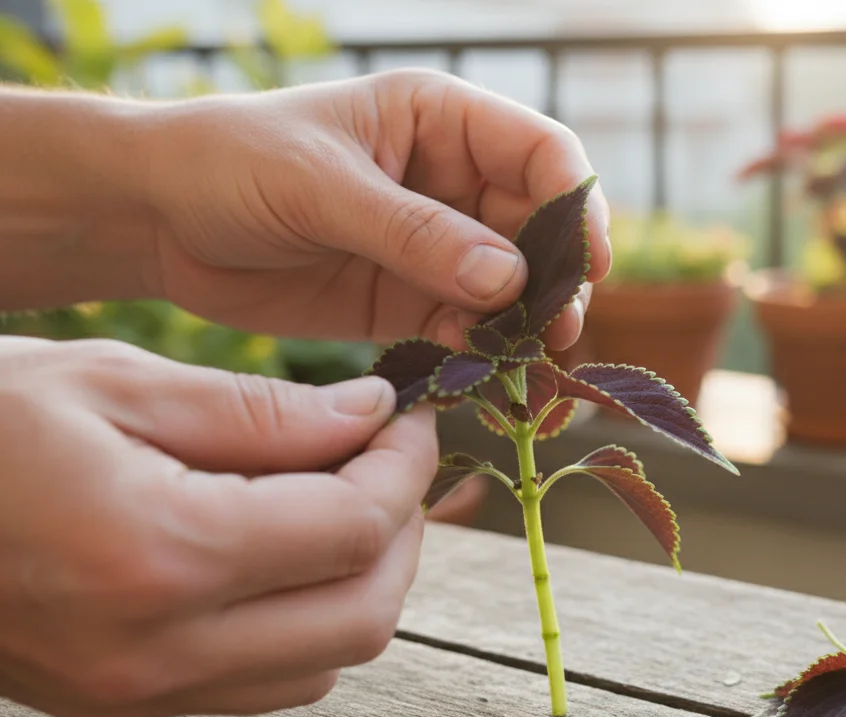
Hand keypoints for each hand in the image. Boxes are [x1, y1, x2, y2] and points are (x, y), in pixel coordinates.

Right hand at [0, 337, 435, 716]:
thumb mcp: (112, 383)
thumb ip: (259, 411)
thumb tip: (370, 419)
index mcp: (158, 554)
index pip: (351, 528)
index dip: (405, 469)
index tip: (411, 417)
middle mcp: (157, 647)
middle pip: (363, 613)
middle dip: (403, 531)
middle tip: (388, 459)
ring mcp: (137, 691)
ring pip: (327, 660)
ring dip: (363, 579)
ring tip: (341, 496)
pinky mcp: (120, 704)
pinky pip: (268, 682)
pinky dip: (308, 620)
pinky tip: (282, 550)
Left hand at [135, 69, 609, 349]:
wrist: (158, 218)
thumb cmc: (231, 163)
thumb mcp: (322, 187)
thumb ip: (415, 233)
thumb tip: (509, 279)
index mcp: (440, 121)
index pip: (541, 152)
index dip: (575, 204)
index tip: (585, 263)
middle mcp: (451, 180)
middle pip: (540, 226)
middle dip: (558, 276)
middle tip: (558, 327)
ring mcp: (434, 243)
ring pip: (512, 283)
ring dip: (525, 321)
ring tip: (524, 356)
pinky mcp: (408, 298)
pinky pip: (465, 324)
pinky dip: (478, 348)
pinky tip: (472, 366)